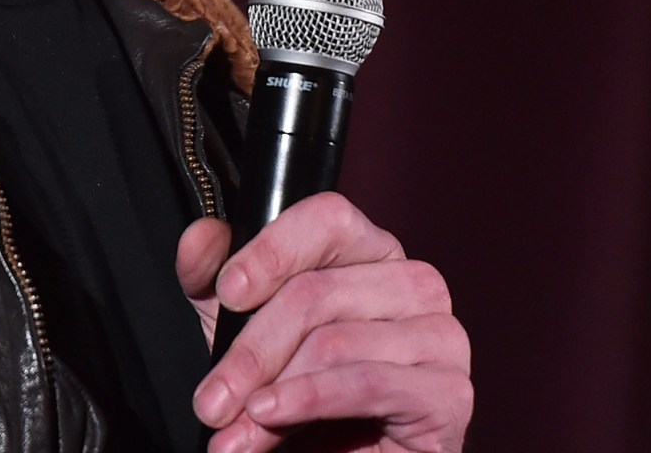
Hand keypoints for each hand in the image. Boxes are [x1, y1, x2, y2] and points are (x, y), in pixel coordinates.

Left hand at [177, 192, 470, 452]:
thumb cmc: (302, 401)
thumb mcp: (244, 333)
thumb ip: (216, 280)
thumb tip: (201, 237)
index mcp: (373, 255)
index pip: (329, 219)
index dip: (274, 249)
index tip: (229, 292)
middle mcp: (415, 284)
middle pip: (318, 291)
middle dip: (251, 351)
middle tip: (211, 400)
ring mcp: (441, 336)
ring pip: (334, 341)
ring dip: (269, 391)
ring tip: (234, 431)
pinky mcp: (449, 393)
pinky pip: (366, 382)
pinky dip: (307, 401)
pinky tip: (272, 417)